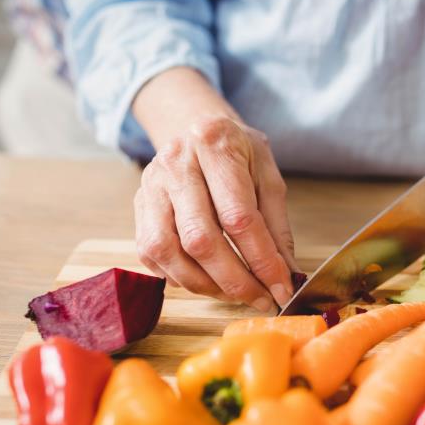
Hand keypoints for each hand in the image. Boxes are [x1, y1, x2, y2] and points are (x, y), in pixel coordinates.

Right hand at [135, 115, 296, 311]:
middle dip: (234, 280)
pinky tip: (206, 279)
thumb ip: (277, 224)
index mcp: (215, 146)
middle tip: (260, 298)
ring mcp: (150, 186)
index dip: (262, 260)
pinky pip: (151, 255)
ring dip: (205, 284)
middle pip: (200, 239)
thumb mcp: (267, 174)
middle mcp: (176, 164)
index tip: (282, 287)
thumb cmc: (237, 152)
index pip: (239, 217)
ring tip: (235, 293)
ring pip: (169, 252)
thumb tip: (286, 273)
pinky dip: (180, 277)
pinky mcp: (138, 207)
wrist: (194, 126)